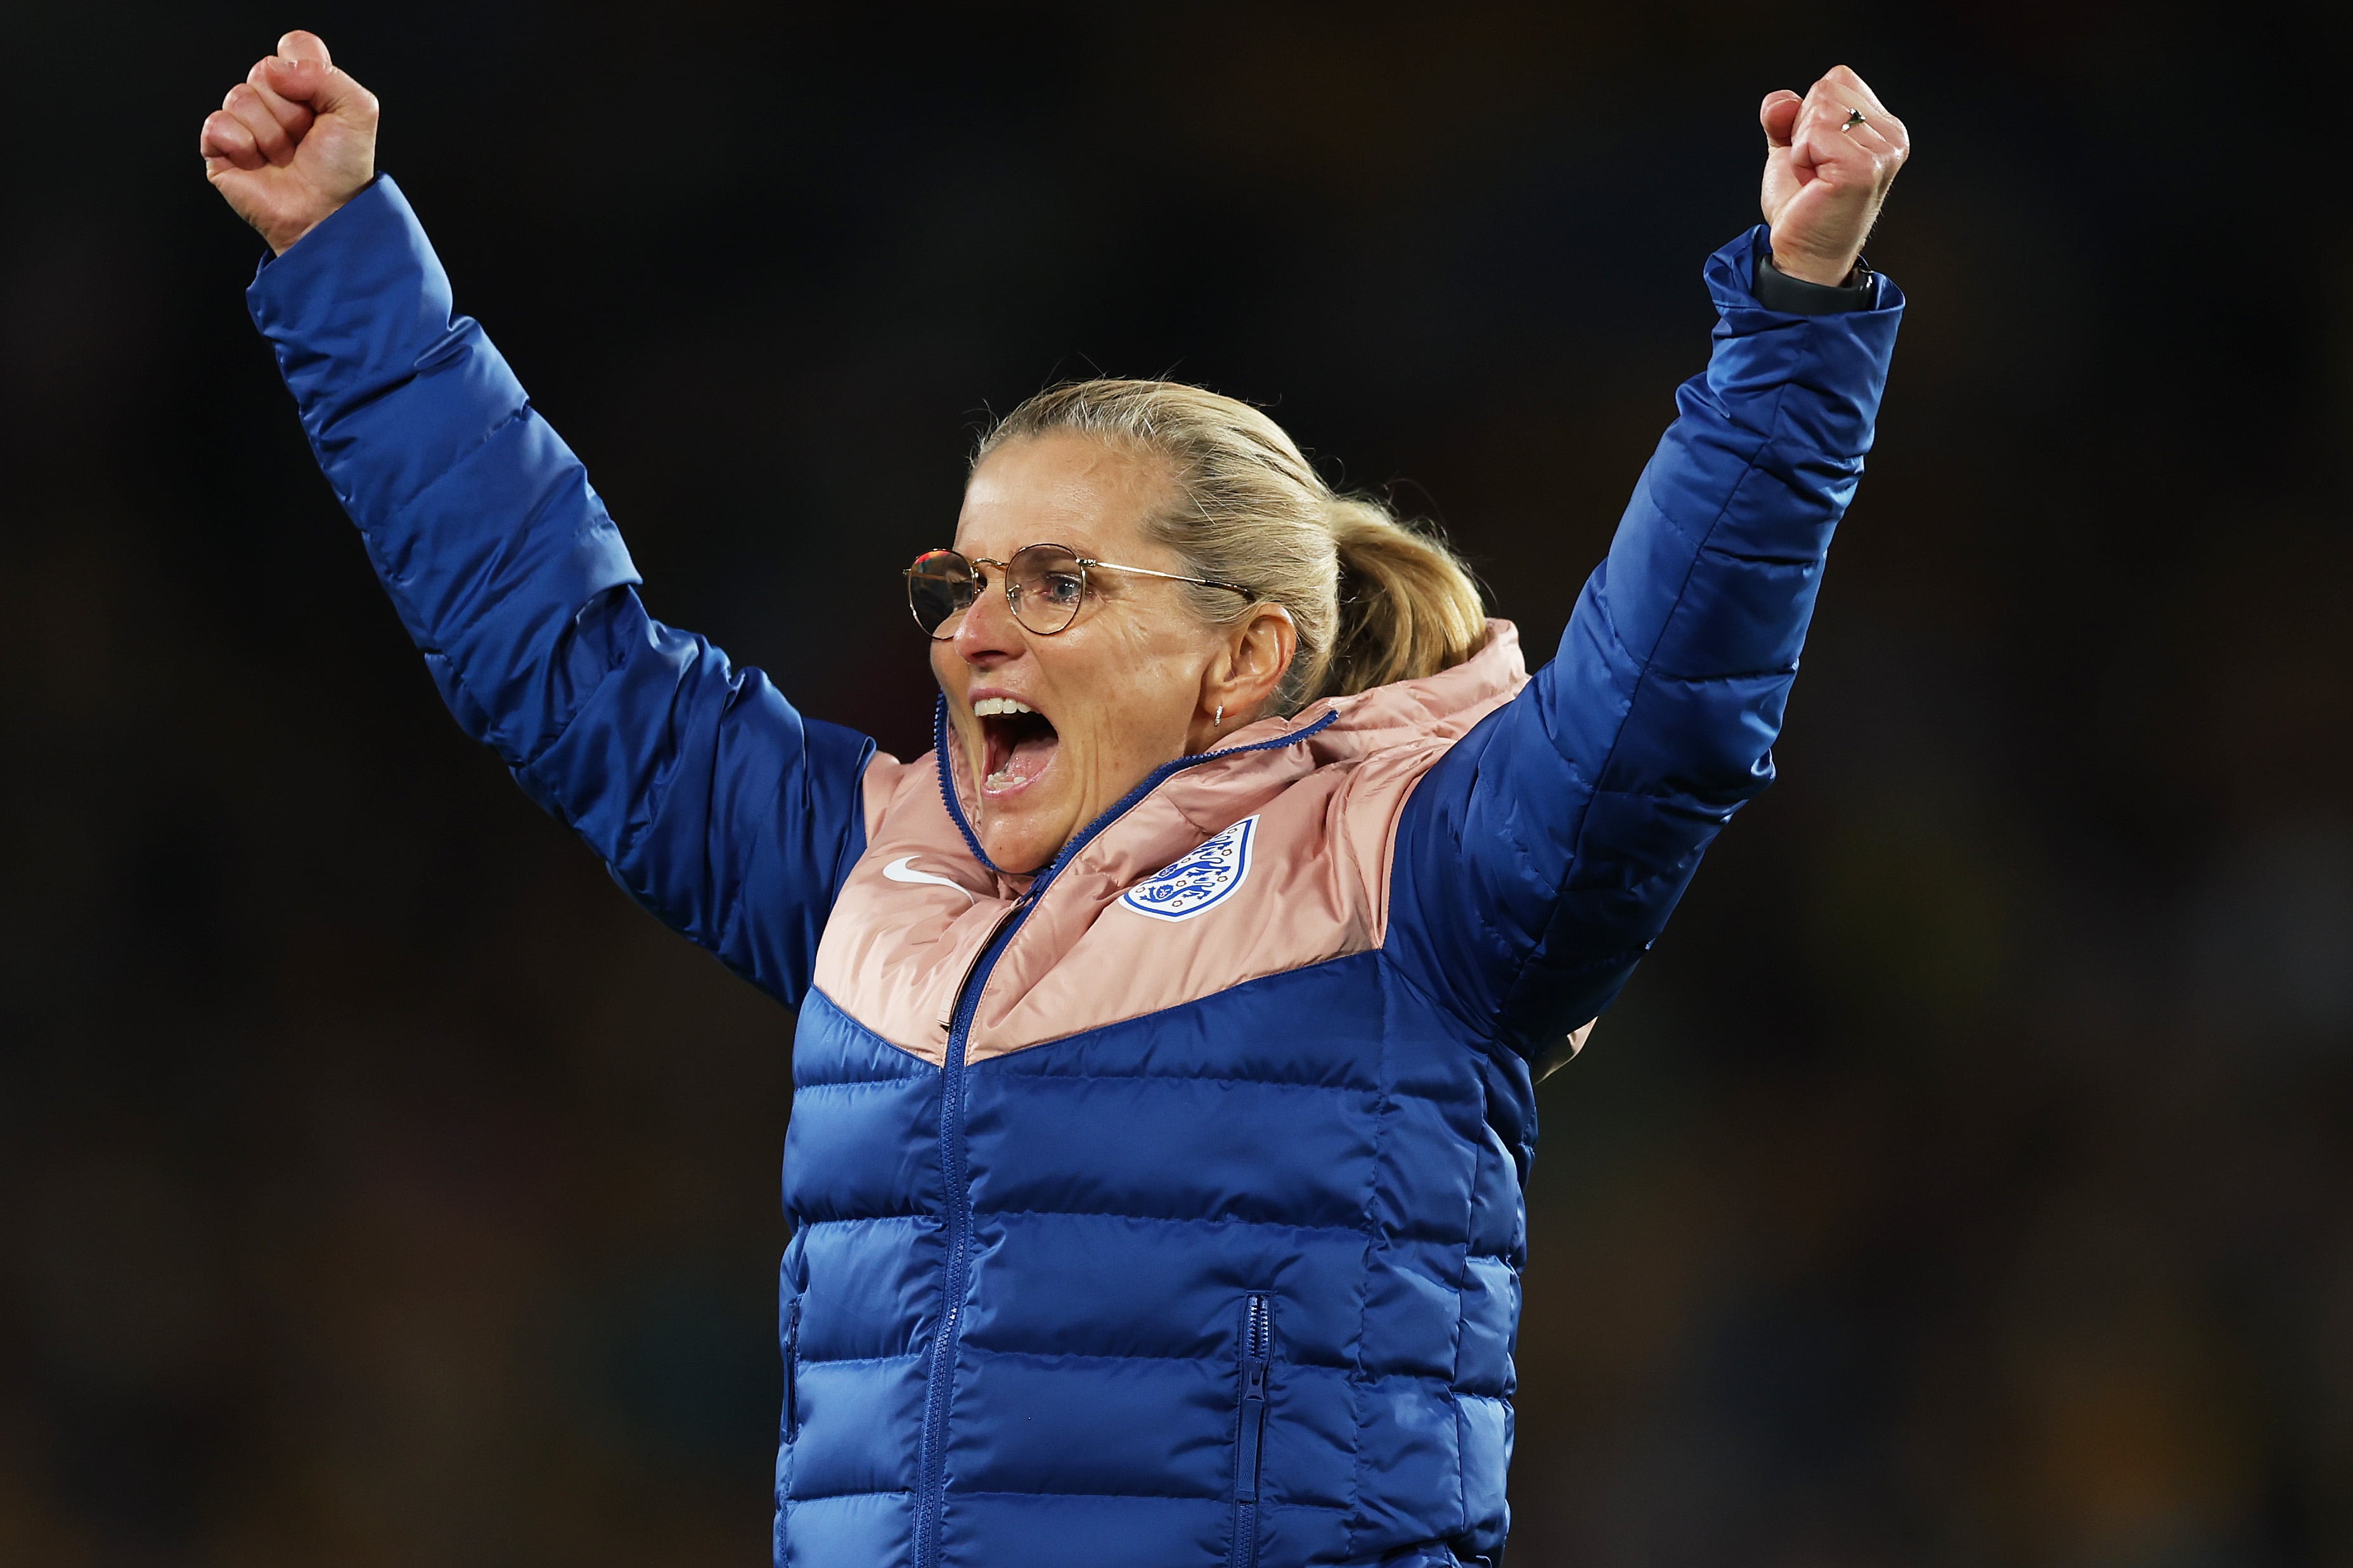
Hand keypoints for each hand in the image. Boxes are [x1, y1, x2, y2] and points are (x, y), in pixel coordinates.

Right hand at [200, 31, 378, 254]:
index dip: (306, 69)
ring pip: (241, 97)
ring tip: (285, 157)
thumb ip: (326, 74)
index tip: (320, 103)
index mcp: (303, 86)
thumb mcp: (358, 112)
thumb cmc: (342, 171)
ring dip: (272, 134)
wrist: (325, 215)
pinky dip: (244, 146)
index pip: (293, 46)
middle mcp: (271, 99)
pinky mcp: (219, 147)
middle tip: (304, 139)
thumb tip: (276, 68)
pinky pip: (218, 123)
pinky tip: (260, 164)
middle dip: (291, 110)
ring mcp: (244, 122)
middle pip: (264, 70)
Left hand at [1758, 65, 1908, 285]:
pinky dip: (1802, 158)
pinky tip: (1815, 183)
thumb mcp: (1790, 148)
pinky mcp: (1863, 168)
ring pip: (1820, 109)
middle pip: (1827, 89)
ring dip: (1802, 146)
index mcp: (1883, 125)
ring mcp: (1882, 152)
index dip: (1809, 114)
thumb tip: (1780, 102)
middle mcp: (1891, 136)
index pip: (1837, 79)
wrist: (1804, 253)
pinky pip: (1814, 134)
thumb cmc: (1804, 204)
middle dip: (1804, 129)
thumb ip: (1785, 115)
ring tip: (1816, 178)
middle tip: (1814, 170)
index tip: (1816, 153)